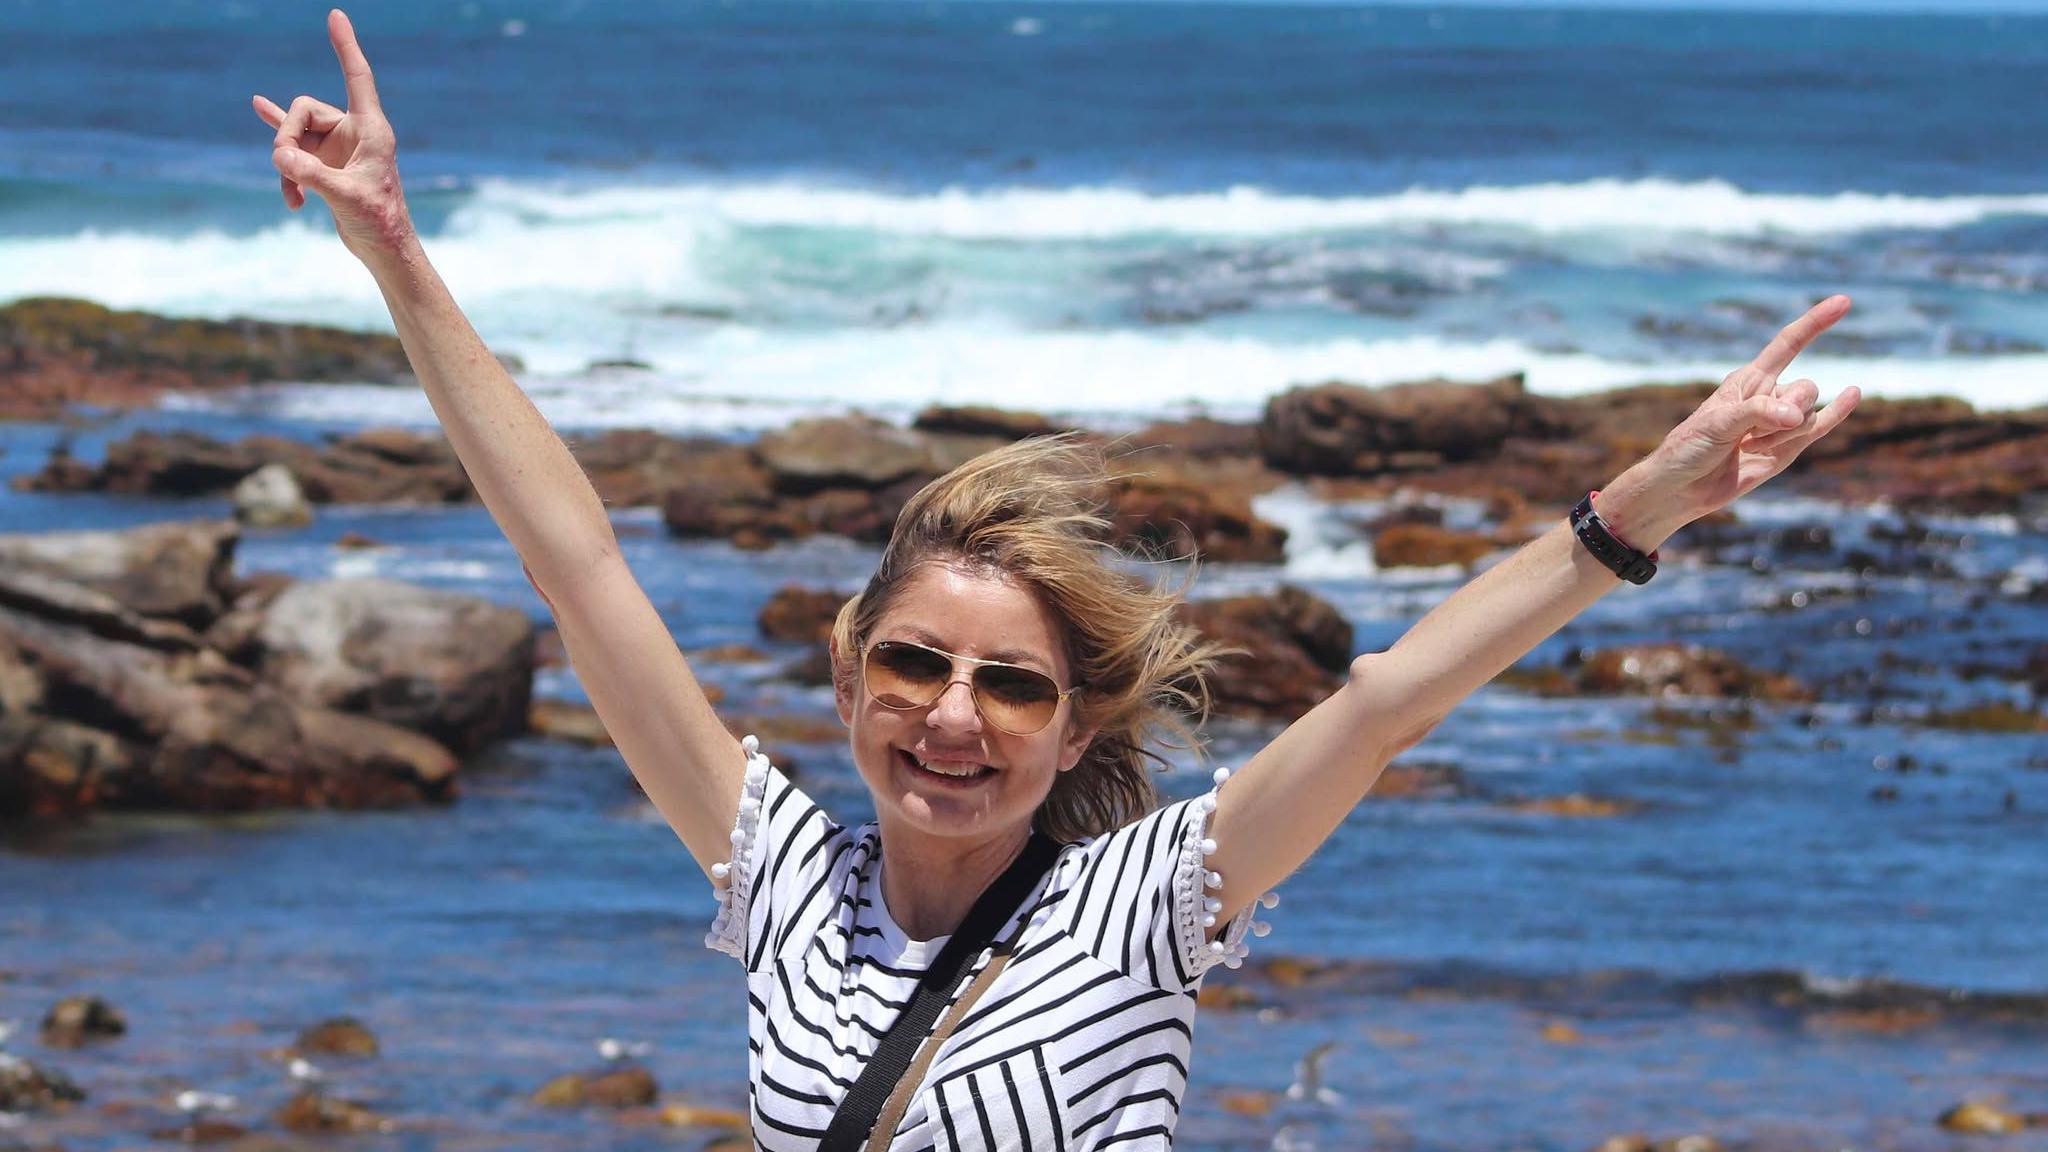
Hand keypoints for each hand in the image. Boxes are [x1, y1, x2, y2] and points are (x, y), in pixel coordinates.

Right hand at [251, 9, 413, 262]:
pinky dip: (281, 147)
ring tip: (292, 195)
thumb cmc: (379, 223)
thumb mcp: (345, 198)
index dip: (346, 46)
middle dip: (287, 136)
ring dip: (285, 163)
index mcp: (371, 130)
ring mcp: (337, 147)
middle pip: (305, 110)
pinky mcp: (325, 164)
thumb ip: (312, 175)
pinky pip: (294, 146)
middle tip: (286, 168)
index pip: (357, 77)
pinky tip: (257, 105)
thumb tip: (279, 155)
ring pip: (295, 135)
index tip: (336, 15)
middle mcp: (354, 132)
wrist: (384, 249)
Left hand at [1599, 296, 1863, 550]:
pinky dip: (1839, 411)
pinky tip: (1853, 393)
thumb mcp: (1717, 424)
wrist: (1683, 488)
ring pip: (1809, 415)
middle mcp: (1768, 396)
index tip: (1844, 301)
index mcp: (1748, 380)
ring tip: (1748, 447)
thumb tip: (1797, 416)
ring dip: (1783, 434)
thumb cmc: (1690, 449)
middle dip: (1788, 411)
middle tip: (1751, 434)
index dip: (1815, 323)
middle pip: (1806, 388)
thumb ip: (1758, 414)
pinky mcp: (1788, 447)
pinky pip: (1821, 426)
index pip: (1788, 344)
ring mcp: (1780, 422)